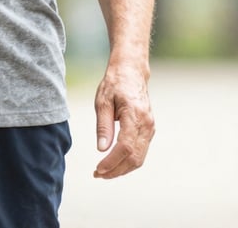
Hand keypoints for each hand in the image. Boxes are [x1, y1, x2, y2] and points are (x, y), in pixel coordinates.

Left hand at [93, 64, 154, 178]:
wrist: (131, 72)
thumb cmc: (115, 84)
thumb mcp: (103, 101)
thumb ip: (103, 125)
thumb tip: (101, 149)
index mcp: (134, 115)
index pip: (125, 147)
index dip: (112, 162)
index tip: (98, 169)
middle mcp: (146, 125)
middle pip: (134, 158)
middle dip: (116, 170)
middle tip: (97, 174)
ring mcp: (150, 128)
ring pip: (140, 158)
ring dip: (122, 168)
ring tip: (104, 172)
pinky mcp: (149, 130)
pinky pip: (141, 151)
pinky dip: (128, 161)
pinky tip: (115, 163)